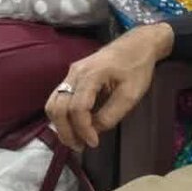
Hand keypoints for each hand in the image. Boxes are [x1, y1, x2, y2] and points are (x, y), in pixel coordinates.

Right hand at [46, 22, 173, 150]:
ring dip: (60, 125)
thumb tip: (94, 131)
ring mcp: (71, 73)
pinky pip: (58, 98)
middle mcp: (75, 73)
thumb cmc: (138, 67)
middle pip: (57, 107)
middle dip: (66, 131)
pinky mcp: (72, 76)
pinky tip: (75, 125)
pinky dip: (62, 115)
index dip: (82, 129)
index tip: (94, 143)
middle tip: (80, 146)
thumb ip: (112, 114)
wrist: (138, 44)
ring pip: (53, 103)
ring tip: (76, 139)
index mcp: (92, 74)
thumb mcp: (132, 94)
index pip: (77, 108)